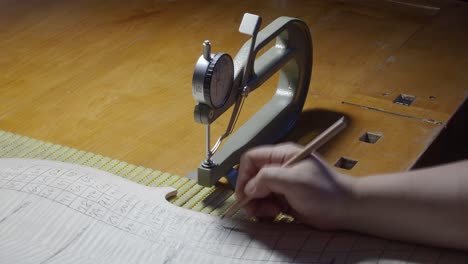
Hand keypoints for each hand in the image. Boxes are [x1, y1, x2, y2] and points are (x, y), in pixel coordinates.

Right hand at [235, 143, 354, 229]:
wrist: (346, 209)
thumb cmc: (324, 192)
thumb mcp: (294, 181)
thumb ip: (268, 179)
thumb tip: (249, 188)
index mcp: (282, 155)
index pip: (251, 158)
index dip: (243, 175)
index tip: (245, 194)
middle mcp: (280, 166)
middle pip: (251, 177)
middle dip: (250, 193)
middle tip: (254, 209)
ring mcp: (282, 183)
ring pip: (257, 191)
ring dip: (258, 204)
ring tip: (271, 212)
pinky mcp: (285, 198)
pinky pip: (266, 202)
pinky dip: (265, 210)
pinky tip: (276, 214)